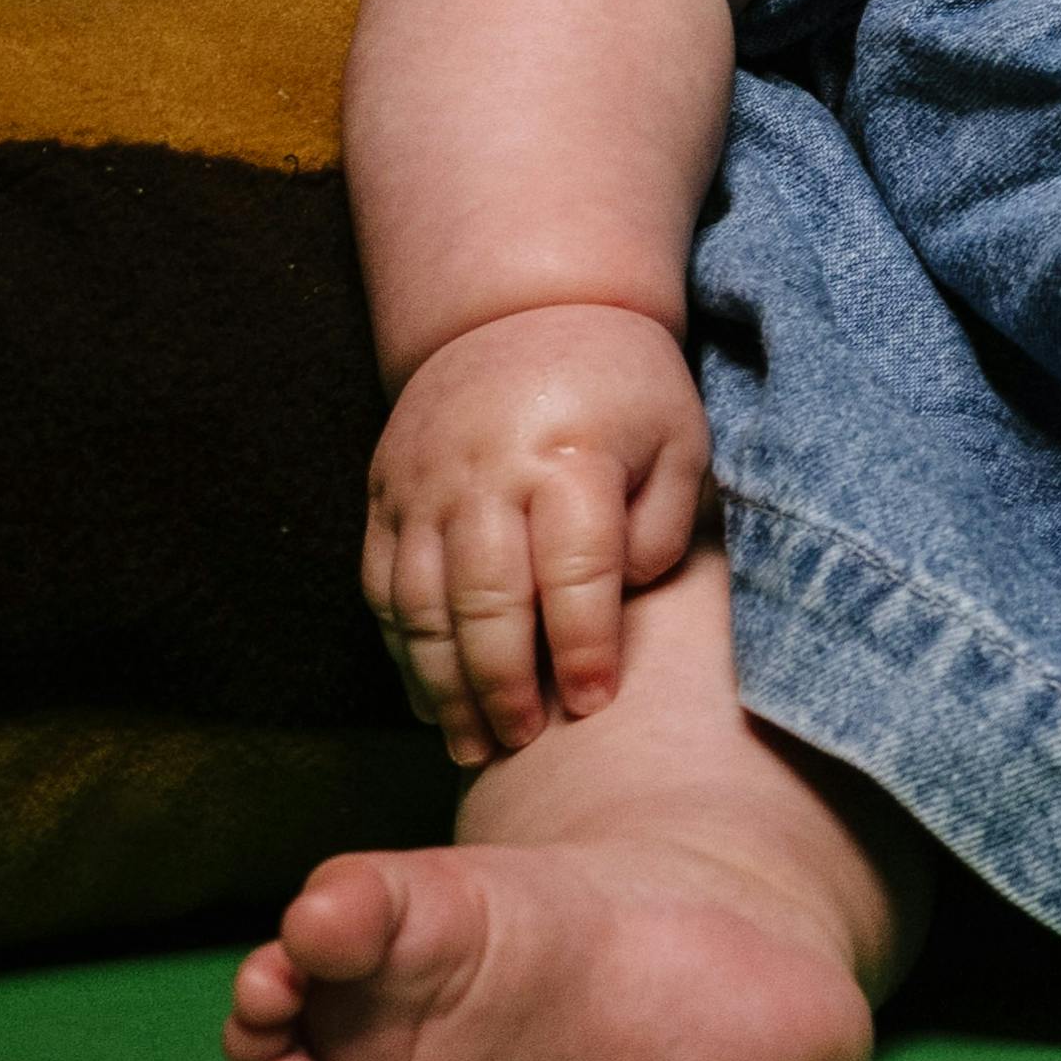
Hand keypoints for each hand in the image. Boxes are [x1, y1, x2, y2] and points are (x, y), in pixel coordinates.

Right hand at [358, 301, 708, 764]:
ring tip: (473, 746)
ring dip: (443, 686)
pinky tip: (432, 700)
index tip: (594, 704)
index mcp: (569, 454)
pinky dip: (403, 652)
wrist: (523, 314)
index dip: (583, 646)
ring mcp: (422, 485)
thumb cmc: (622, 392)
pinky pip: (383, 589)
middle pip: (484, 599)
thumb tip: (621, 608)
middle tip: (524, 743)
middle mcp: (484, 471)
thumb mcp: (677, 441)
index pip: (574, 571)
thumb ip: (663, 528)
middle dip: (503, 683)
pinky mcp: (382, 496)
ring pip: (420, 605)